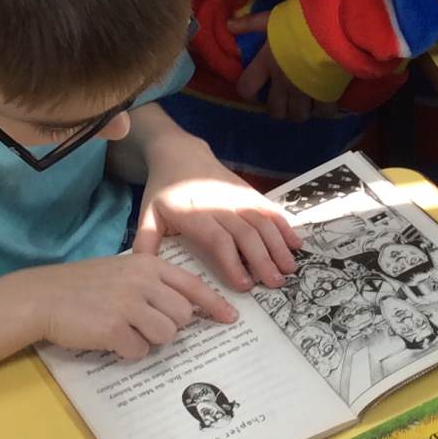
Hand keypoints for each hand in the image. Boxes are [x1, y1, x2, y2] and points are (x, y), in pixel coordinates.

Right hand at [28, 253, 236, 360]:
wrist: (44, 296)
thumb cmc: (84, 285)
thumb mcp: (123, 271)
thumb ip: (153, 283)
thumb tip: (186, 309)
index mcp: (148, 265)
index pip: (193, 286)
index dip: (215, 305)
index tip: (231, 318)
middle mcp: (143, 282)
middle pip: (182, 316)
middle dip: (169, 326)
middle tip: (142, 323)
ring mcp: (129, 305)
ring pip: (166, 336)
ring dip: (148, 339)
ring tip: (124, 329)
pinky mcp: (114, 329)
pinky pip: (139, 351)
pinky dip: (127, 351)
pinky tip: (109, 338)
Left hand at [134, 139, 303, 290]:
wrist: (180, 154)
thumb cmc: (164, 190)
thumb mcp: (148, 214)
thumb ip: (146, 243)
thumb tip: (141, 272)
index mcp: (194, 213)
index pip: (218, 239)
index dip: (232, 262)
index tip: (243, 285)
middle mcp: (219, 203)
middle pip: (246, 233)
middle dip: (262, 259)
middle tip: (274, 284)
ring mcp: (237, 195)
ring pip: (262, 221)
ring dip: (278, 246)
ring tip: (288, 269)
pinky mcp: (249, 191)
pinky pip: (269, 209)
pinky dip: (284, 226)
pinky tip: (296, 243)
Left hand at [228, 12, 341, 122]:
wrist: (336, 25)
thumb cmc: (302, 19)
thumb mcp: (273, 18)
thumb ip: (250, 24)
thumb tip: (228, 25)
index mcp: (267, 64)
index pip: (246, 88)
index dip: (248, 93)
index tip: (255, 90)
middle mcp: (283, 83)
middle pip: (275, 111)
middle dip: (278, 108)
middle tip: (283, 99)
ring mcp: (305, 91)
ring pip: (298, 116)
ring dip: (299, 111)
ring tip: (304, 102)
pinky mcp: (327, 93)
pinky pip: (323, 113)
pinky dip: (323, 110)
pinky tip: (325, 101)